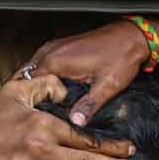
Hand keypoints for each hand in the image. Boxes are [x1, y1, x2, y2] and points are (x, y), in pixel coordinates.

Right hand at [28, 20, 153, 127]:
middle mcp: (50, 52)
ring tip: (42, 107)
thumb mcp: (107, 86)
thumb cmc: (121, 55)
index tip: (37, 117)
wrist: (131, 37)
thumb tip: (75, 123)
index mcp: (55, 62)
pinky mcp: (60, 49)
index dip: (31, 104)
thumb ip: (89, 105)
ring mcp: (53, 48)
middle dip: (31, 97)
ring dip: (36, 88)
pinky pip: (43, 67)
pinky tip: (52, 93)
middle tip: (37, 116)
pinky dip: (43, 80)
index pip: (28, 87)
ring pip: (33, 73)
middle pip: (27, 80)